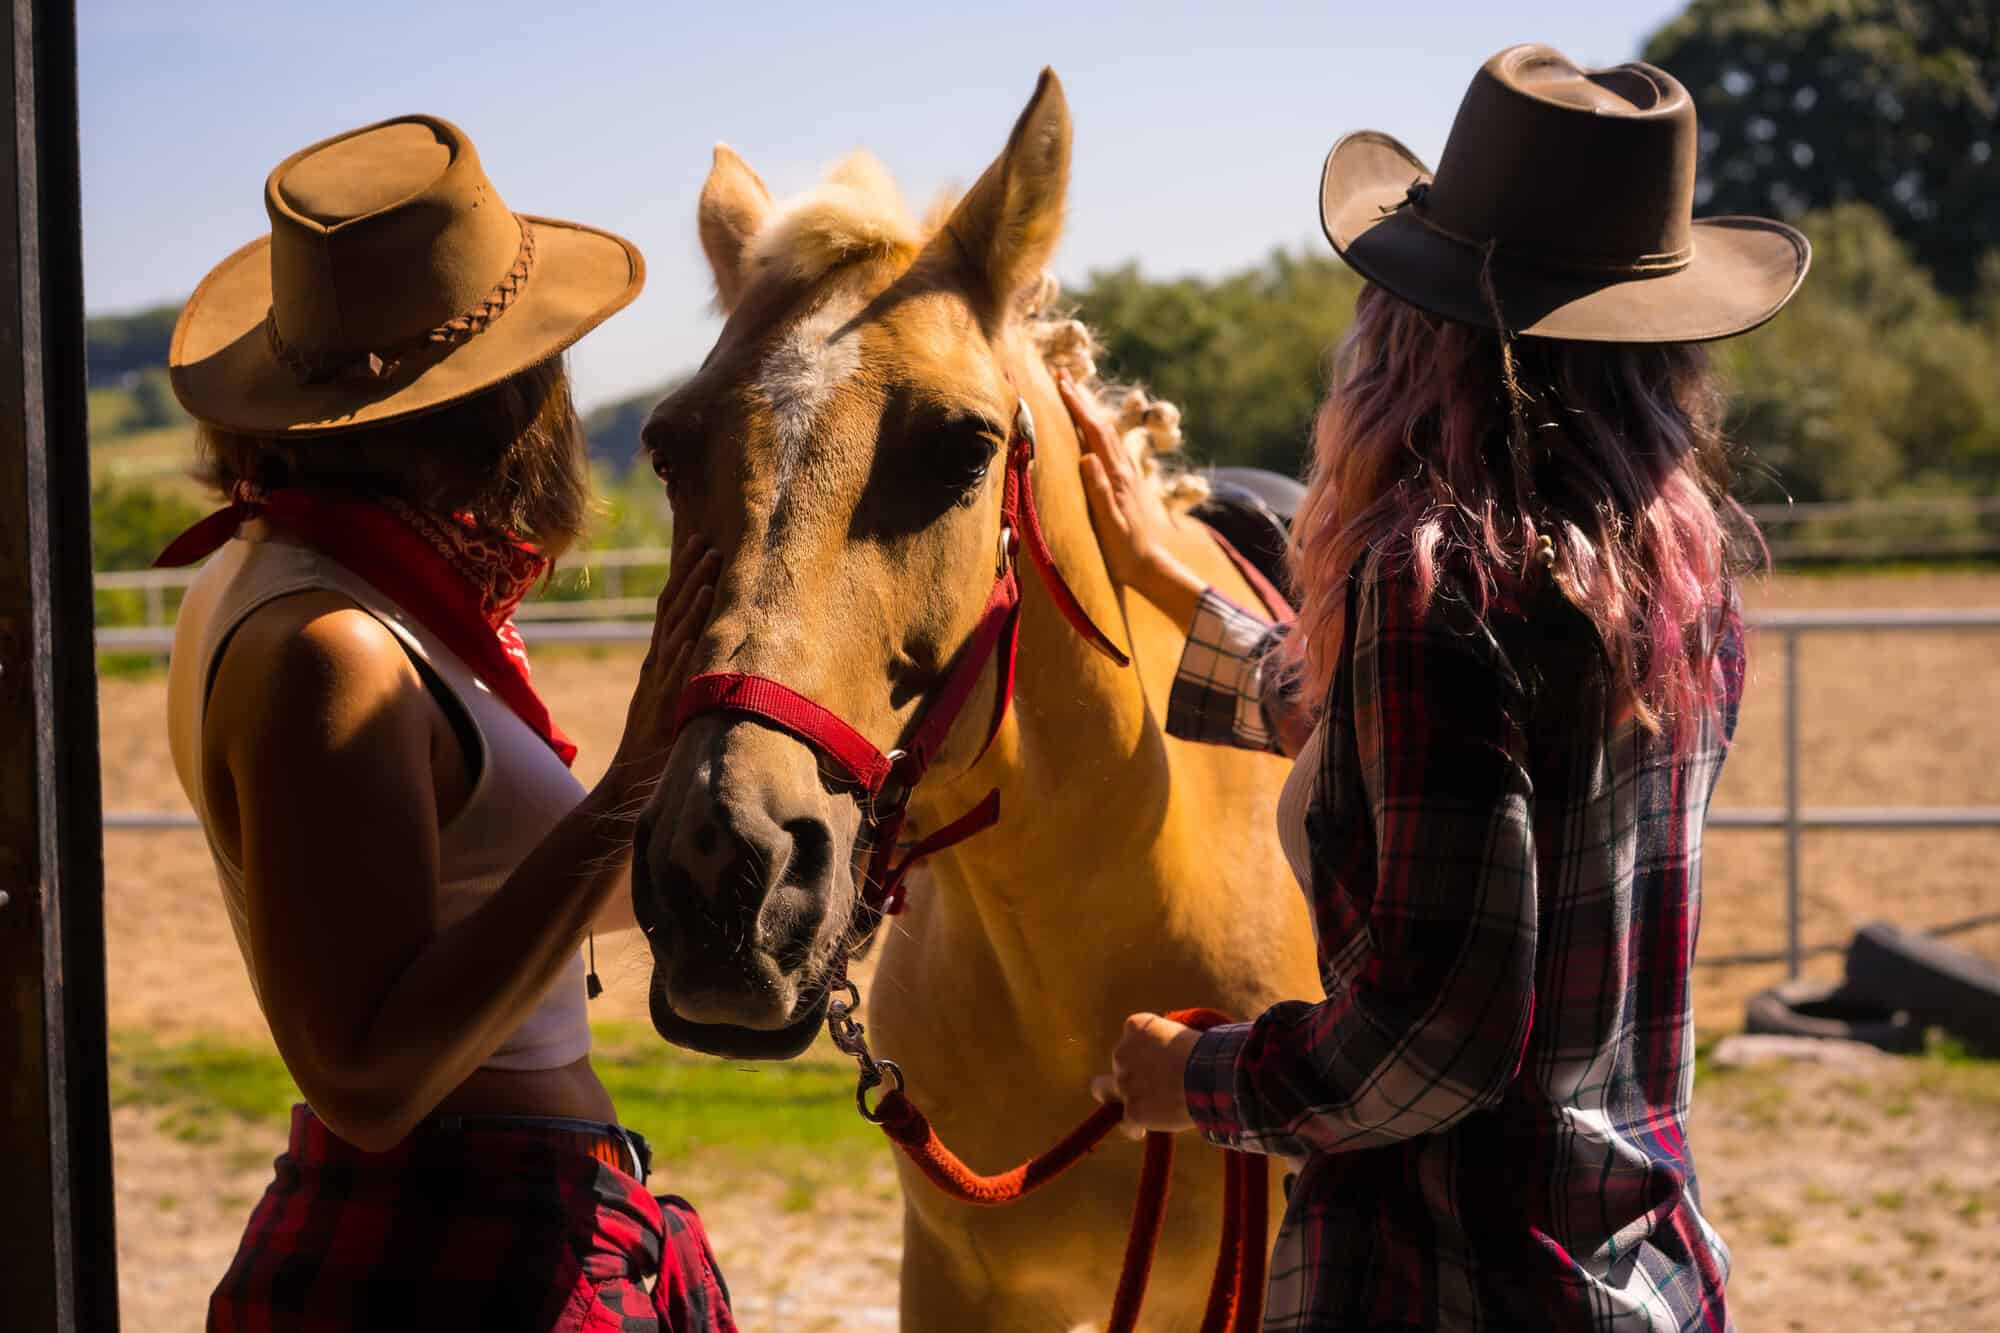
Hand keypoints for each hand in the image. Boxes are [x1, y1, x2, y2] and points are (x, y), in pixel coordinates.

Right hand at [606, 532, 718, 788]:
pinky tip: (698, 624)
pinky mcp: (665, 705)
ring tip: (711, 571)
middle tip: (709, 542)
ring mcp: (660, 682)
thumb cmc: (658, 743)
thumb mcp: (671, 697)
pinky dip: (685, 645)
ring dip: (693, 600)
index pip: (670, 607)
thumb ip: (683, 670)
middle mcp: (657, 664)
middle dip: (690, 574)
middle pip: (671, 610)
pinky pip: (676, 669)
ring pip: (675, 632)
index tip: (700, 543)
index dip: (684, 574)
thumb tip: (701, 644)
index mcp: (659, 660)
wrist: (632, 779)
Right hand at [1057, 373, 1204, 624]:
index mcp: (1116, 477)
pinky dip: (1098, 429)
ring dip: (1090, 410)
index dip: (1078, 406)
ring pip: (1107, 433)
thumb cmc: (1125, 552)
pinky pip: (1111, 447)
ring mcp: (1127, 476)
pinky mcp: (1127, 484)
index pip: (1094, 432)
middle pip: (1101, 425)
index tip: (1061, 383)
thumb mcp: (1109, 524)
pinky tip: (1094, 429)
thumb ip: (1099, 491)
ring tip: (1074, 392)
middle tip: (1062, 375)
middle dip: (1082, 399)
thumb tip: (1087, 457)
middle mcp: (1123, 470)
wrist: (1152, 567)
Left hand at [1089, 1011, 1200, 1138]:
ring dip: (1117, 1097)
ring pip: (1103, 1089)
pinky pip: (1127, 1123)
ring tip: (1134, 1108)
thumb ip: (1168, 1041)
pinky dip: (1135, 1128)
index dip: (1146, 1048)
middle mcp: (1123, 1052)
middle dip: (1131, 1071)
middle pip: (1119, 1061)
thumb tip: (1174, 1055)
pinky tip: (1143, 1131)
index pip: (1132, 1034)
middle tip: (1150, 1082)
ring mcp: (1125, 1082)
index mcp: (1137, 1027)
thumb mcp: (1183, 1033)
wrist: (1209, 1075)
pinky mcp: (1133, 1110)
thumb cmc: (1207, 1051)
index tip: (1161, 1057)